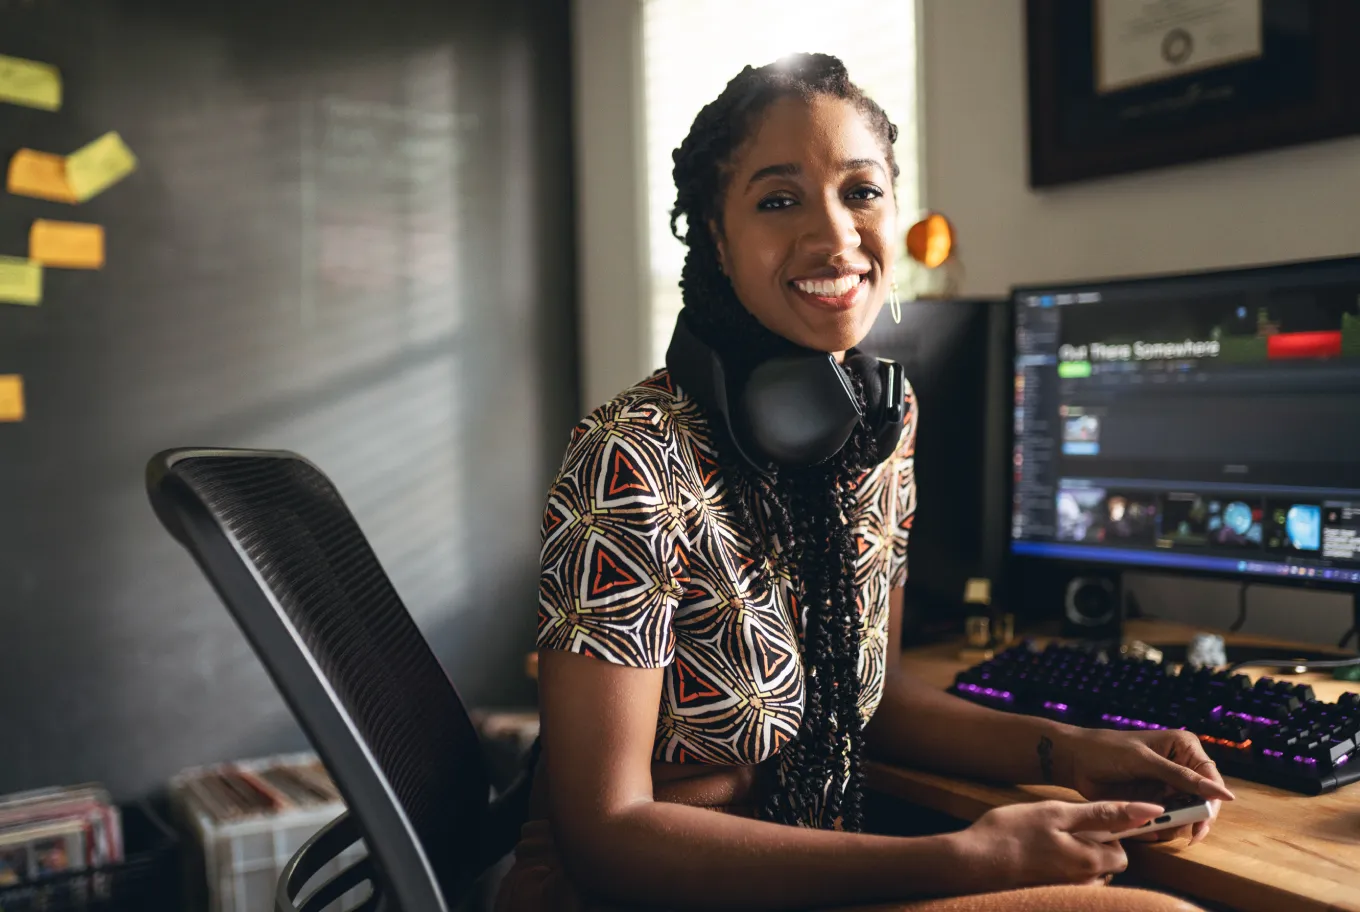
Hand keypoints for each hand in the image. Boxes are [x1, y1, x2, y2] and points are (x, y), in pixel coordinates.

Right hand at [951, 800, 1163, 890]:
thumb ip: (1103, 813)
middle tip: (1055, 831)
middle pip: (1104, 866)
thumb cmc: (1010, 834)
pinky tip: (1033, 860)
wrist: (970, 864)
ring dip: (1071, 860)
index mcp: (1092, 862)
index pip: (1121, 852)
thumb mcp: (1056, 812)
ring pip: (1084, 875)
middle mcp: (1086, 886)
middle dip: (1088, 848)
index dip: (1105, 833)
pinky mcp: (1051, 898)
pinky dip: (1055, 872)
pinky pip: (1066, 885)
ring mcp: (1068, 895)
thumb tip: (1149, 810)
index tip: (1080, 822)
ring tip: (1041, 846)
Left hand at [1061, 728, 1234, 844]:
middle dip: (1194, 818)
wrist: (1075, 761)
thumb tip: (1223, 794)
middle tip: (1187, 836)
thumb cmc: (1108, 750)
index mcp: (1185, 747)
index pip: (1211, 779)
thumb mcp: (1145, 761)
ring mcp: (1169, 786)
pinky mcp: (1155, 801)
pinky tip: (1144, 826)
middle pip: (1203, 800)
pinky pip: (1167, 820)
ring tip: (1153, 825)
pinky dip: (1159, 826)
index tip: (1203, 822)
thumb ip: (1181, 777)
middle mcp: (1182, 767)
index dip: (1213, 802)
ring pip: (1186, 814)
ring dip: (1174, 824)